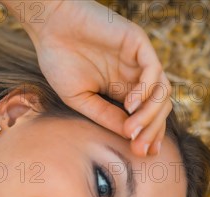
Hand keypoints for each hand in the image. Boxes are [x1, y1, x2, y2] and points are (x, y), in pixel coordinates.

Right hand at [17, 0, 171, 155]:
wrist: (48, 27)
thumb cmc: (58, 61)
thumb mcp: (80, 98)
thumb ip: (105, 115)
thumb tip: (130, 136)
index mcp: (121, 88)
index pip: (146, 115)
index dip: (148, 135)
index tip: (141, 155)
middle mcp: (134, 75)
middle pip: (159, 107)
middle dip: (152, 130)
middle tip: (139, 149)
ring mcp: (138, 59)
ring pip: (161, 91)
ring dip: (150, 115)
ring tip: (132, 131)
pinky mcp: (138, 42)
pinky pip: (153, 71)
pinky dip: (146, 91)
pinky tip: (130, 105)